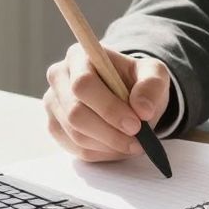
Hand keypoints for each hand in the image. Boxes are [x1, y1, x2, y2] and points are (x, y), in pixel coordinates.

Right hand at [43, 41, 170, 162]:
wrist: (128, 96)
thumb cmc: (137, 81)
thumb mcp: (154, 74)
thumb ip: (151, 85)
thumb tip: (142, 109)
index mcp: (79, 56)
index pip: (83, 84)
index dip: (109, 108)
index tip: (136, 124)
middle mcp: (59, 77)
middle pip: (75, 113)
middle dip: (110, 132)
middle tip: (137, 140)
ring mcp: (53, 104)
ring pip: (76, 134)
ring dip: (108, 145)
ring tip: (132, 143)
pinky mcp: (55, 127)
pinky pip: (75, 148)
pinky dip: (101, 153)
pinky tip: (117, 146)